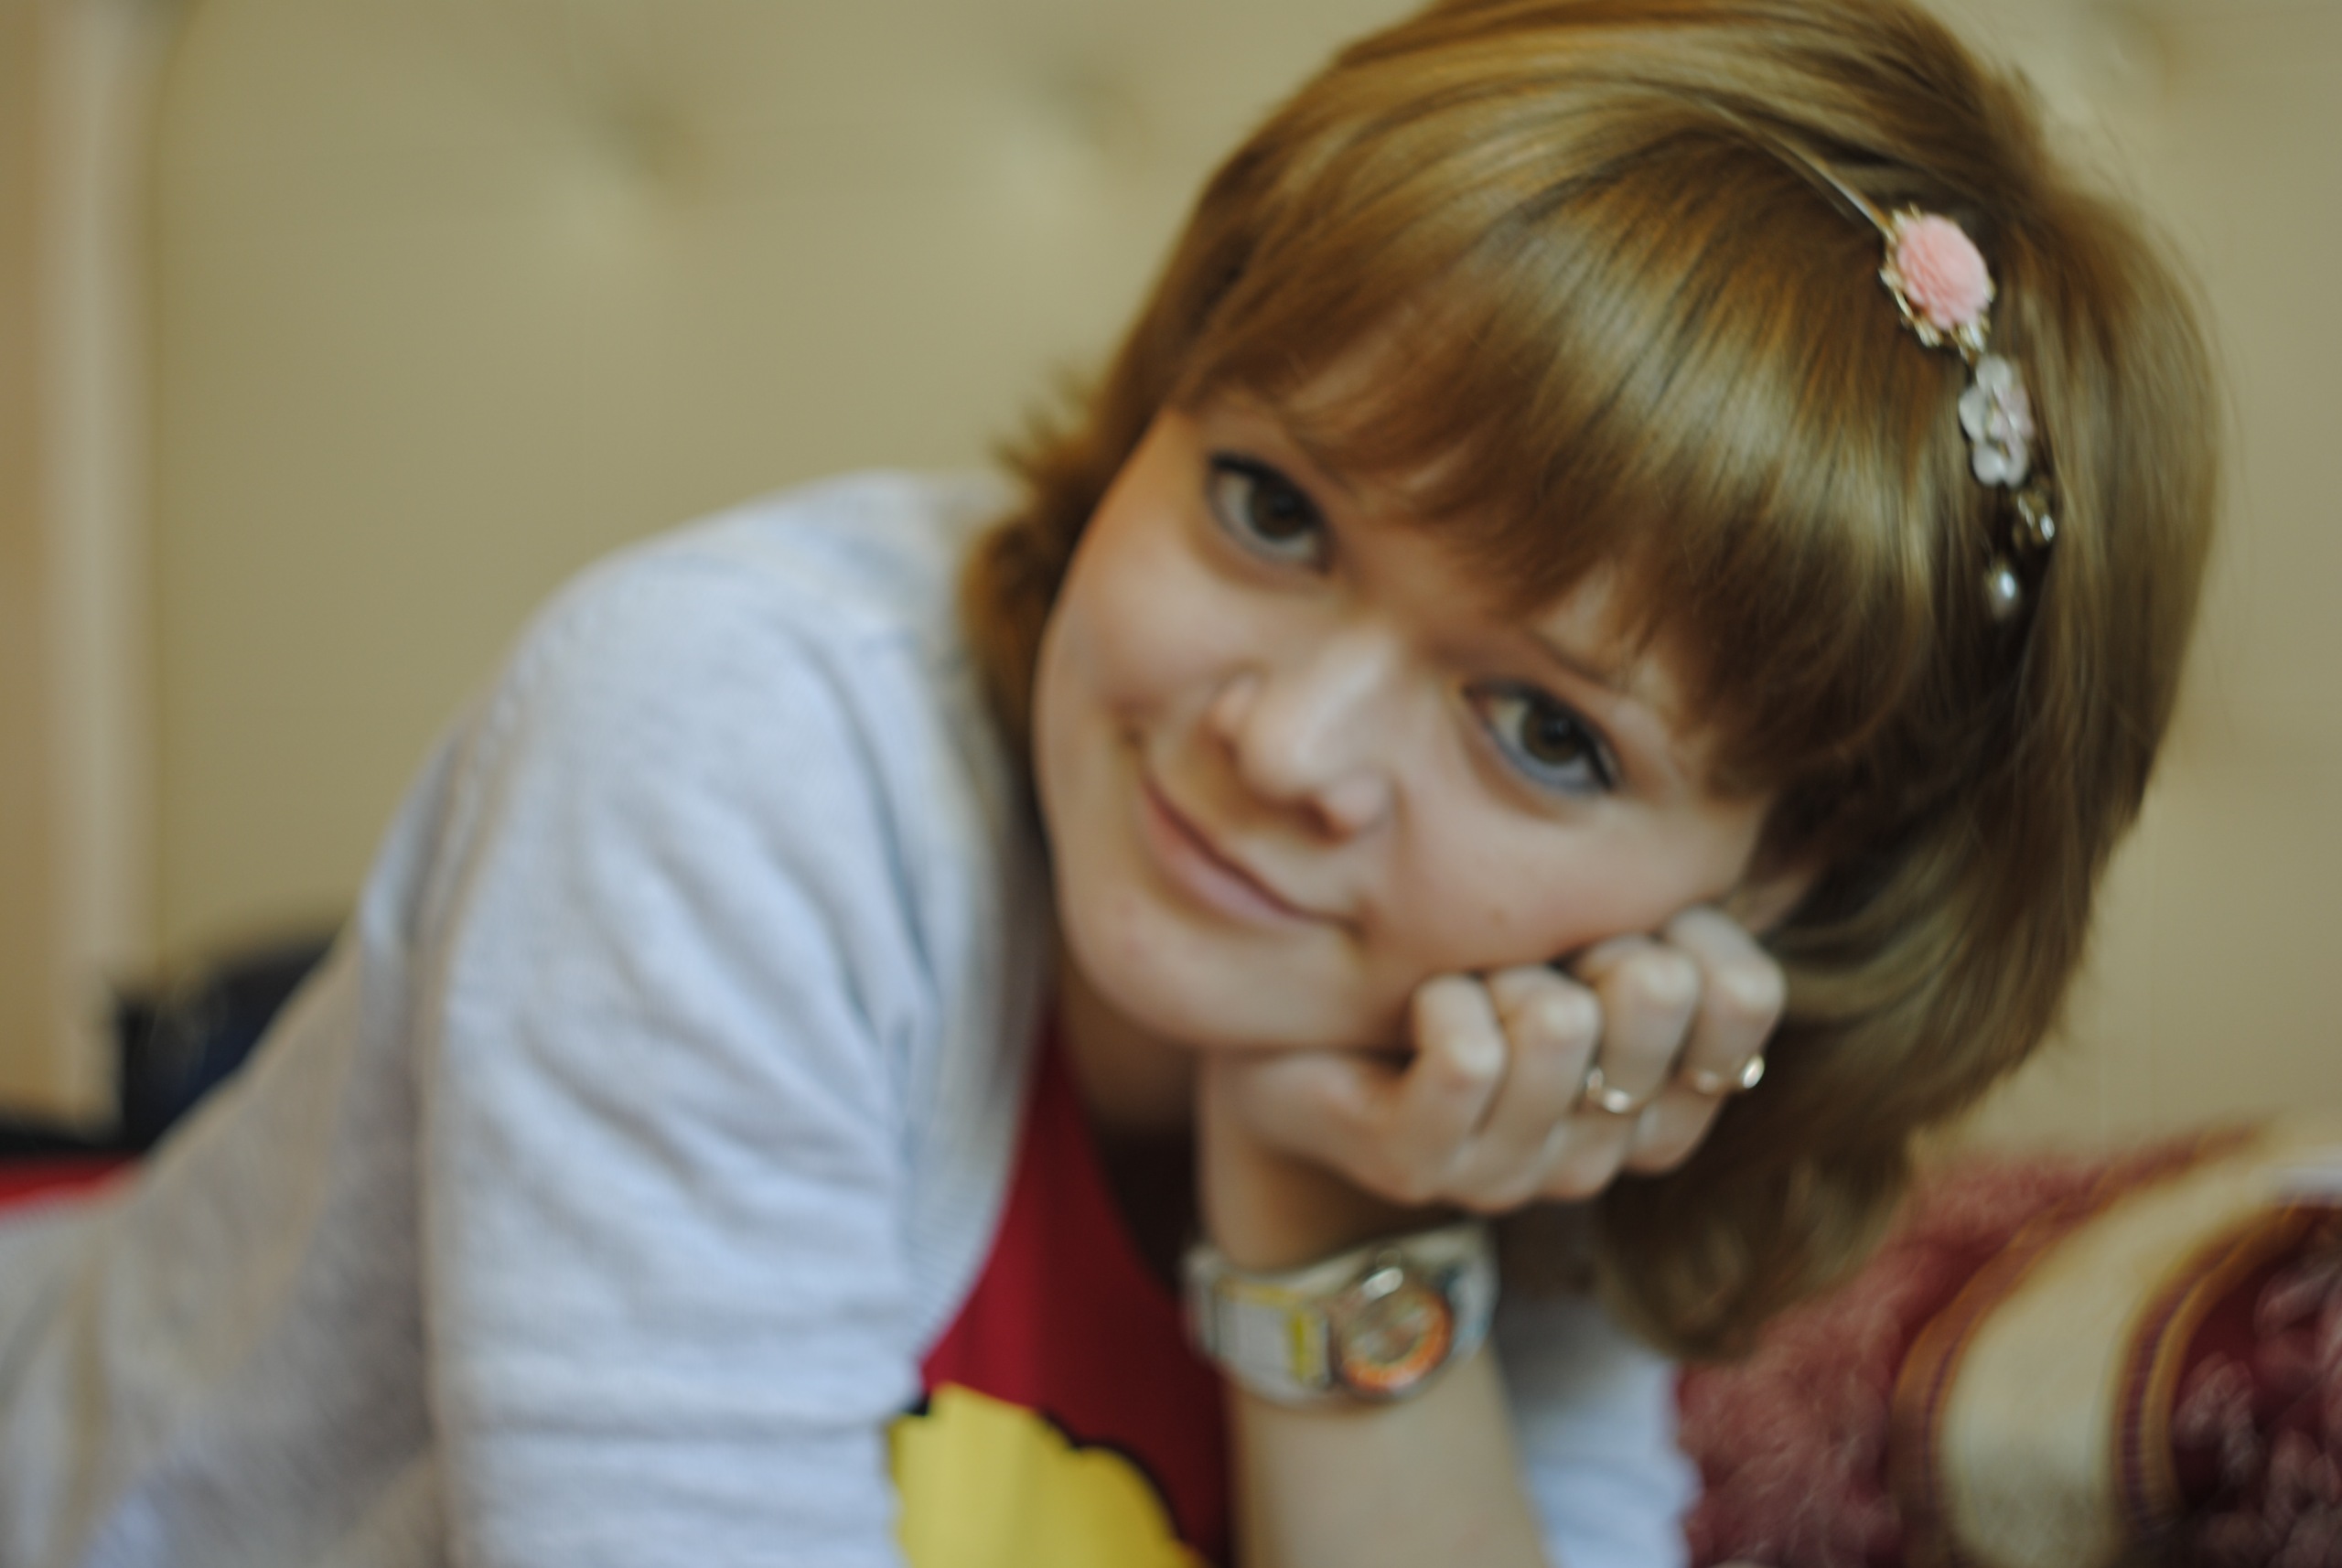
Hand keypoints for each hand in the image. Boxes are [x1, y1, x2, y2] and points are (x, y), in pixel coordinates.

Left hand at [1197, 906, 1782, 1267]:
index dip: (1693, 924)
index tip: (1628, 916)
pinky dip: (1440, 1001)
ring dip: (1500, 972)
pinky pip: (1468, 1057)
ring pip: (1558, 1021)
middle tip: (1530, 955)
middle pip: (1657, 990)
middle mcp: (1605, 1147)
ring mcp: (1514, 1168)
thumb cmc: (1453, 974)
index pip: (1745, 993)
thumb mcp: (1572, 936)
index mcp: (1663, 1098)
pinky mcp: (1421, 1164)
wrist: (1299, 1052)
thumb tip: (1740, 830)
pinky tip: (1421, 1005)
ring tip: (1469, 984)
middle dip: (1587, 936)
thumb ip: (1657, 906)